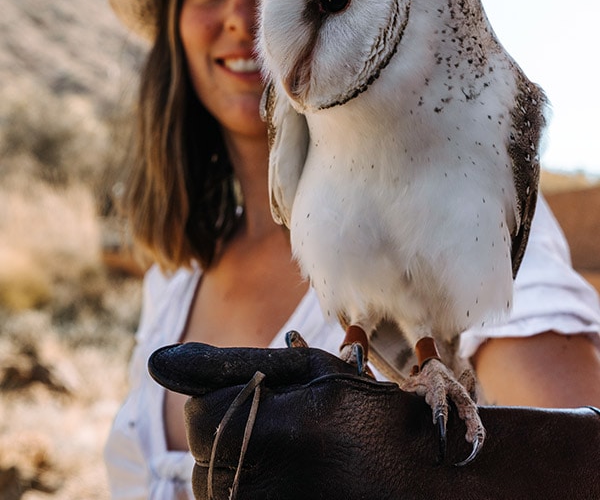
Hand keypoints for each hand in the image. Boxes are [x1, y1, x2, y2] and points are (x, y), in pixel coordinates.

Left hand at [149, 339, 599, 499]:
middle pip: (207, 448)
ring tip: (299, 459)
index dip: (240, 396)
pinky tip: (295, 481)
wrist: (427, 487)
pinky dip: (255, 487)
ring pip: (217, 483)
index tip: (278, 400)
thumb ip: (227, 365)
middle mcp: (245, 486)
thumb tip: (154, 363)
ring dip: (244, 464)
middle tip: (295, 431)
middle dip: (240, 430)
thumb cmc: (371, 420)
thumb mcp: (308, 375)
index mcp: (257, 432)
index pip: (202, 408)